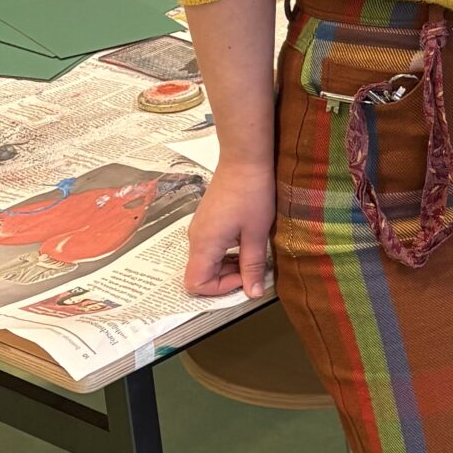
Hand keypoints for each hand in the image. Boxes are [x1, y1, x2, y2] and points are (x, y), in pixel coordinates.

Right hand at [184, 158, 275, 296]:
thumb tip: (252, 293)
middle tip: (254, 265)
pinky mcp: (207, 221)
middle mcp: (196, 238)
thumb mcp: (256, 234)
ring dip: (230, 264)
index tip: (245, 277)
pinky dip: (228, 251)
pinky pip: (212, 247)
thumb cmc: (252, 193)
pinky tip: (247, 239)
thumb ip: (252, 266)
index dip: (221, 288)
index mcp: (204, 244)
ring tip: (253, 250)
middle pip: (202, 274)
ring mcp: (200, 228)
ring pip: (208, 261)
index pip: (196, 284)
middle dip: (228, 277)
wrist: (244, 160)